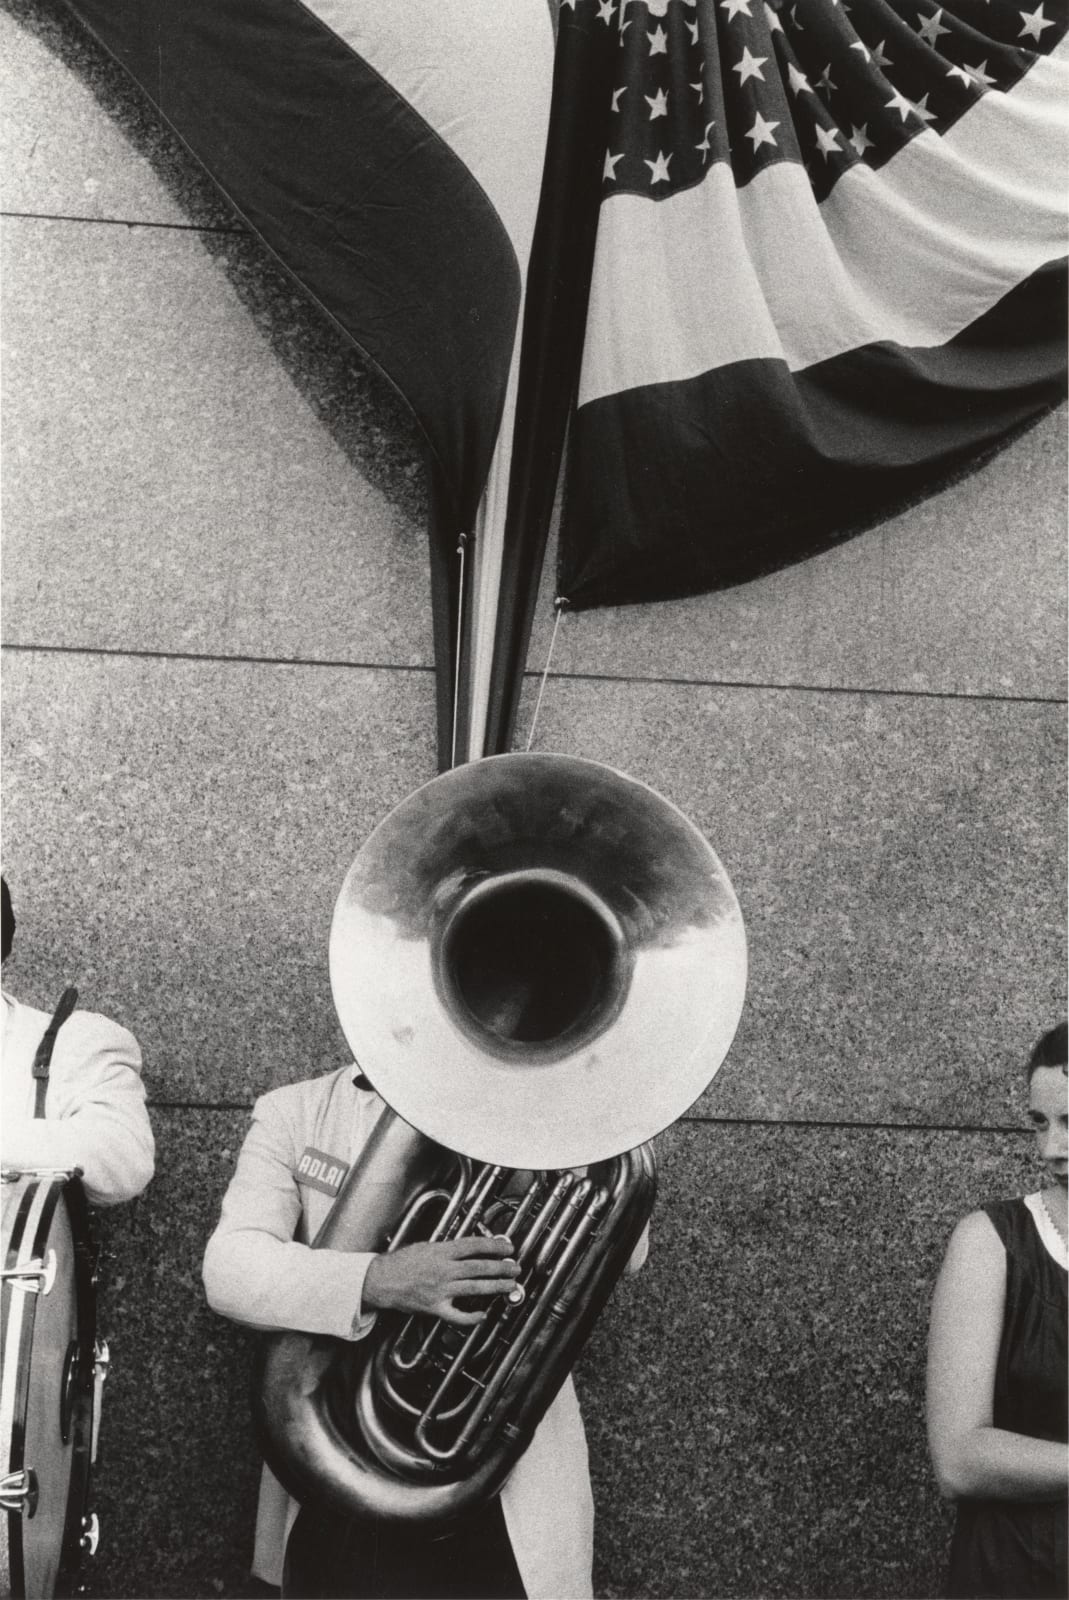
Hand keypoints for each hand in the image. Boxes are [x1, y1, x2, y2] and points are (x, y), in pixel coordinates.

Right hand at [363, 1235, 519, 1326]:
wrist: (381, 1280)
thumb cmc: (401, 1262)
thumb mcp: (425, 1246)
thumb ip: (447, 1248)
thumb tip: (470, 1248)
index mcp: (441, 1252)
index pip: (474, 1246)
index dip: (494, 1246)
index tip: (508, 1247)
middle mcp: (444, 1270)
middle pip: (479, 1267)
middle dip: (501, 1267)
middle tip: (515, 1267)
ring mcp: (441, 1290)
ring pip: (474, 1288)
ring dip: (495, 1287)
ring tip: (509, 1285)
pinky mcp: (435, 1307)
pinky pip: (457, 1315)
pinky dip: (472, 1317)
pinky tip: (483, 1315)